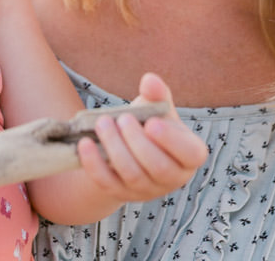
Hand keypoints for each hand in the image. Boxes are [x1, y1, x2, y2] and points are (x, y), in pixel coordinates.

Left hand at [76, 72, 207, 202]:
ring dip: (115, 148)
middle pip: (158, 167)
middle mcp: (172, 177)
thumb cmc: (150, 123)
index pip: (190, 154)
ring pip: (132, 175)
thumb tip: (149, 80)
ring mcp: (147, 189)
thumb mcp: (157, 107)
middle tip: (123, 118)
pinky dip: (94, 163)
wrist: (129, 146)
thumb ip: (157, 93)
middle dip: (137, 142)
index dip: (172, 141)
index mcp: (189, 155)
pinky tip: (84, 143)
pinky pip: (107, 183)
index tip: (151, 123)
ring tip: (102, 123)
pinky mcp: (121, 193)